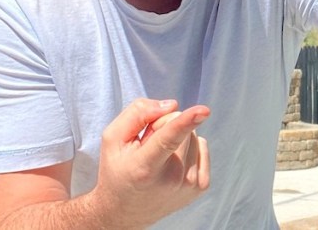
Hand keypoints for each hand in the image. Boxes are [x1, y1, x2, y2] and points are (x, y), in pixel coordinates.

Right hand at [87, 99, 210, 227]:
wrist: (125, 212)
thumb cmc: (117, 170)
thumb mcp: (112, 139)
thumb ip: (136, 114)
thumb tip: (171, 105)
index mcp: (144, 167)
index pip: (167, 139)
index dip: (186, 122)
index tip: (204, 110)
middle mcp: (171, 179)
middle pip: (180, 127)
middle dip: (164, 126)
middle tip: (147, 146)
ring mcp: (189, 185)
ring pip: (193, 135)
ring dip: (177, 138)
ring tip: (158, 157)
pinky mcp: (200, 187)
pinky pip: (202, 146)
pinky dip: (188, 148)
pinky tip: (172, 162)